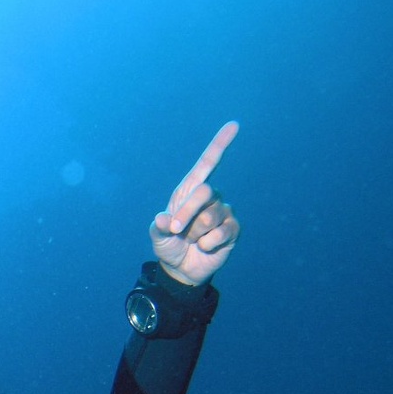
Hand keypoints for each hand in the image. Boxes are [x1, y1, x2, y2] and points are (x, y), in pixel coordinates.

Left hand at [150, 121, 241, 285]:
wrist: (180, 268)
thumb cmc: (169, 244)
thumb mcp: (158, 236)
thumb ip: (159, 226)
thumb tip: (164, 219)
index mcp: (189, 191)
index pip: (207, 163)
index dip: (220, 144)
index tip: (234, 125)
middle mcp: (209, 197)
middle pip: (205, 191)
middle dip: (186, 213)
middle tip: (175, 230)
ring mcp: (223, 212)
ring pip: (210, 216)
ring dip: (194, 233)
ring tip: (191, 240)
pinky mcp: (232, 229)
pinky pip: (221, 232)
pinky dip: (207, 243)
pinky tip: (204, 247)